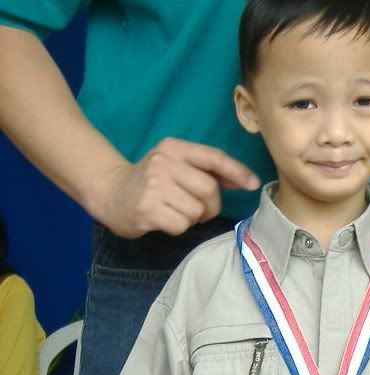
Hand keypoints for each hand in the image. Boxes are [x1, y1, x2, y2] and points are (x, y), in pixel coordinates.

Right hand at [94, 138, 259, 237]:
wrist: (110, 192)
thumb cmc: (151, 181)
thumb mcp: (176, 165)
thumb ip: (208, 170)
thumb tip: (245, 180)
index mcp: (173, 147)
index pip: (213, 157)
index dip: (237, 171)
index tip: (253, 184)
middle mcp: (163, 162)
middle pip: (209, 189)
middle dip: (210, 205)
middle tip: (195, 209)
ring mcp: (154, 185)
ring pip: (197, 210)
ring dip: (192, 218)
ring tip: (174, 211)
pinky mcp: (147, 208)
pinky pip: (181, 225)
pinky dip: (178, 227)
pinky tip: (164, 219)